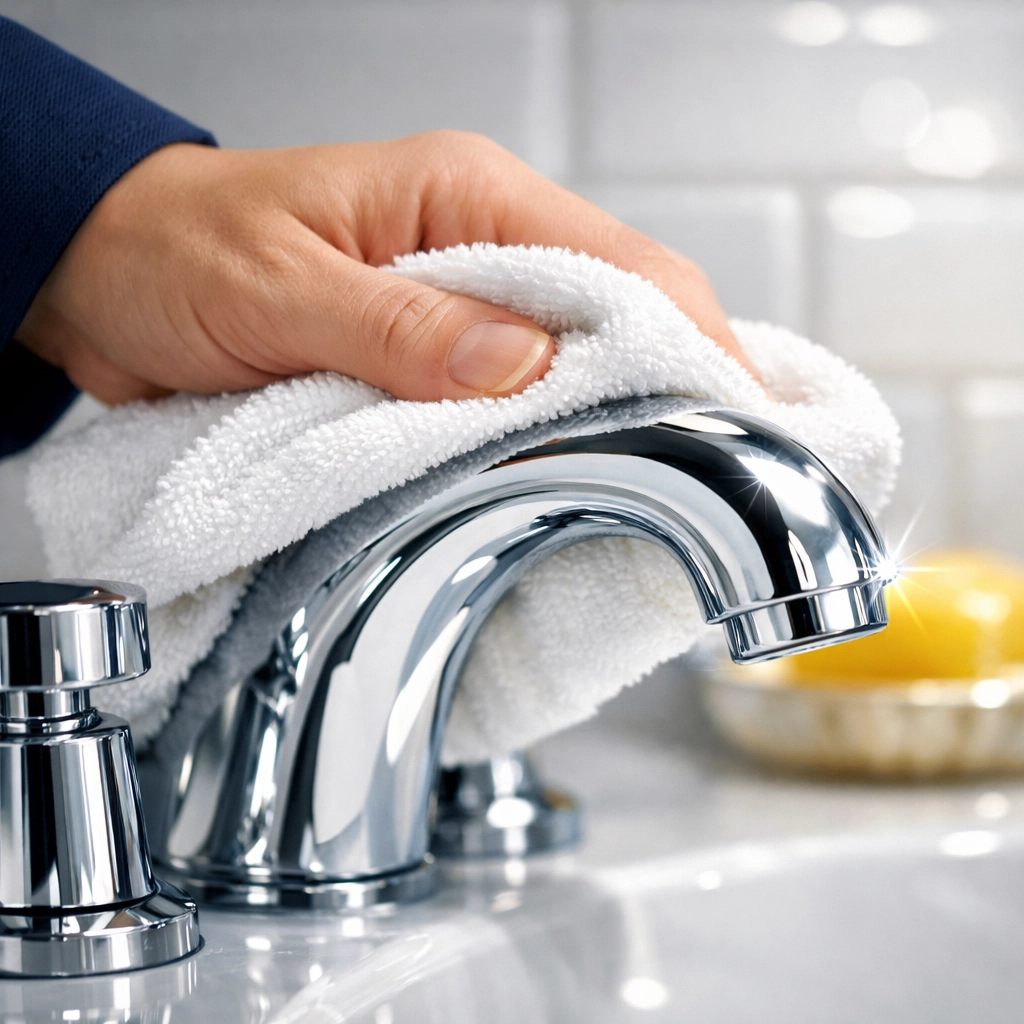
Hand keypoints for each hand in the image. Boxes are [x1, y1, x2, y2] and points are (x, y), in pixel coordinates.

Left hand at [16, 131, 761, 403]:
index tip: (734, 415)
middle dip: (675, 383)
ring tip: (670, 481)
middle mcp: (476, 242)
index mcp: (459, 194)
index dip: (687, 339)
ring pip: (573, 359)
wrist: (112, 273)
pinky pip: (516, 394)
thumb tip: (520, 367)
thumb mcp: (278, 290)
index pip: (614, 262)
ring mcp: (461, 302)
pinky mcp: (435, 353)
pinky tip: (575, 472)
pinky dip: (549, 434)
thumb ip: (398, 326)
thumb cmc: (180, 255)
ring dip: (615, 417)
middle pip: (617, 311)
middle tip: (721, 468)